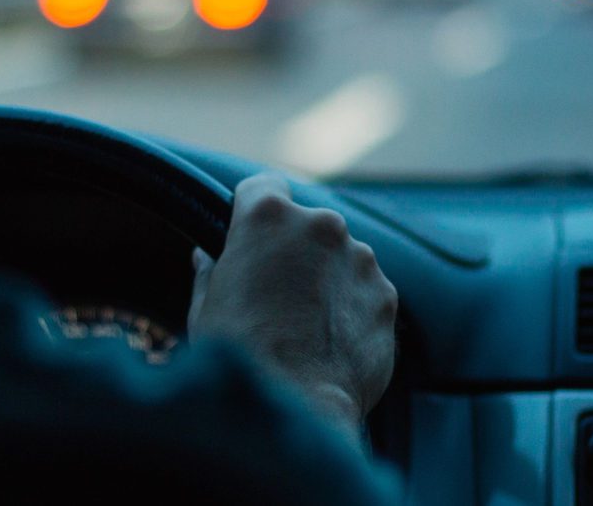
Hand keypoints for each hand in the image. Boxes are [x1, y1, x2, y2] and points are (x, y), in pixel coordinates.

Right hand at [188, 173, 396, 439]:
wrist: (297, 405)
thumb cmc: (240, 355)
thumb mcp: (205, 309)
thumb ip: (211, 272)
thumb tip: (205, 258)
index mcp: (268, 216)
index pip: (263, 187)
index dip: (254, 211)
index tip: (251, 236)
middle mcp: (321, 224)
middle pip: (308, 224)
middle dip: (296, 251)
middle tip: (277, 295)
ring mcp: (360, 257)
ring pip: (342, 257)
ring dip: (328, 280)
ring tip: (305, 328)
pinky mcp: (386, 293)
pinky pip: (365, 291)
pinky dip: (352, 309)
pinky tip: (332, 343)